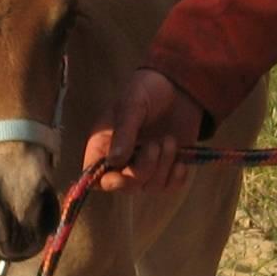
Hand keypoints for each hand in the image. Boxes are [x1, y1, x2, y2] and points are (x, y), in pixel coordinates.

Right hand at [83, 69, 203, 191]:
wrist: (179, 87)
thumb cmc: (147, 90)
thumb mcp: (132, 105)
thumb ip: (124, 131)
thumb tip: (115, 160)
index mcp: (102, 146)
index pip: (95, 177)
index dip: (108, 180)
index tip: (123, 169)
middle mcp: (120, 162)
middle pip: (125, 186)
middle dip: (143, 169)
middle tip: (155, 144)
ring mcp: (143, 167)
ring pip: (148, 188)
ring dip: (162, 167)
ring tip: (170, 141)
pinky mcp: (166, 169)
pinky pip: (169, 188)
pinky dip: (176, 178)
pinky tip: (181, 160)